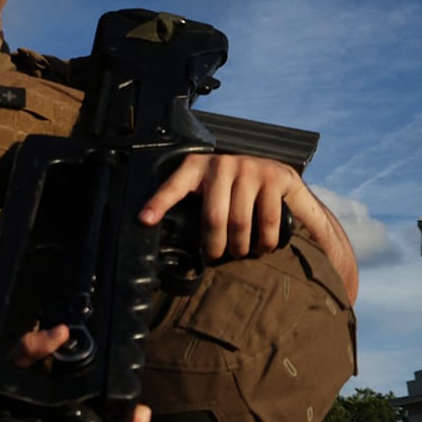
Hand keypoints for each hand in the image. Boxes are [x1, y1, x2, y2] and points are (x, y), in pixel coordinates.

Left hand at [138, 154, 316, 263]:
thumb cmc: (233, 188)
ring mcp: (249, 169)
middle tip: (215, 257)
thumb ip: (187, 204)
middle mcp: (221, 164)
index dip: (158, 203)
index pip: (174, 187)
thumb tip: (154, 227)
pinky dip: (265, 241)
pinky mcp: (274, 178)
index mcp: (196, 167)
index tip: (144, 220)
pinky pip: (267, 220)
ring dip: (240, 247)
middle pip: (213, 217)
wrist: (277, 172)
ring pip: (239, 222)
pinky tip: (263, 248)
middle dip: (214, 245)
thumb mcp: (207, 189)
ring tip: (240, 254)